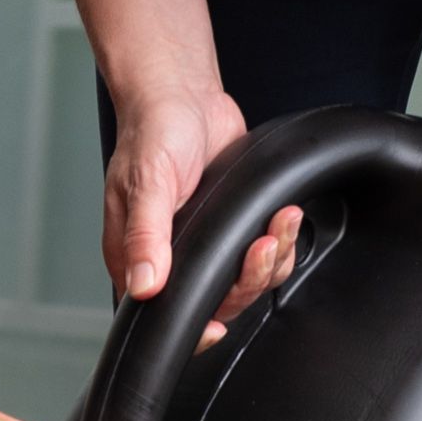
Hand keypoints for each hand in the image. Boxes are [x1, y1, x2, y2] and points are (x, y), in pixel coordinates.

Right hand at [101, 87, 295, 331]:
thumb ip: (145, 235)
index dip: (192, 326)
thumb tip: (144, 285)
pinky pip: (261, 253)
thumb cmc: (153, 130)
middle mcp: (170, 255)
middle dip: (247, 279)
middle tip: (260, 245)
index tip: (217, 323)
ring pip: (244, 280)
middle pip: (216, 300)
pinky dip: (279, 241)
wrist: (182, 94)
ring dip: (270, 259)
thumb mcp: (147, 181)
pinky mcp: (232, 226)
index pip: (161, 312)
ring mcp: (204, 242)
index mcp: (137, 254)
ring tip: (279, 223)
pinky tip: (284, 218)